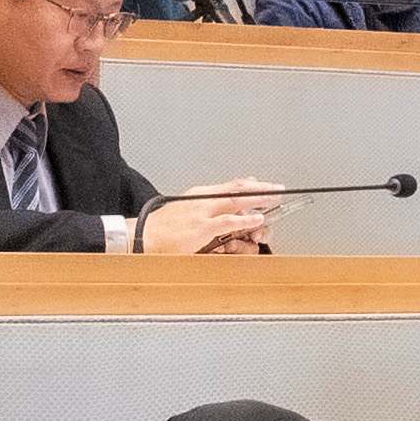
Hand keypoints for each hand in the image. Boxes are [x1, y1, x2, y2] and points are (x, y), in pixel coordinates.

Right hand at [144, 183, 282, 256]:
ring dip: (257, 200)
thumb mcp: (184, 214)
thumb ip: (203, 210)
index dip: (250, 185)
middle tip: (278, 189)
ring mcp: (202, 212)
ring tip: (274, 199)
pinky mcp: (201, 227)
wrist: (141, 235)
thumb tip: (219, 210)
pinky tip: (257, 219)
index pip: (229, 186)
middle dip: (260, 189)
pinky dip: (245, 219)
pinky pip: (228, 221)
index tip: (264, 185)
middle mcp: (202, 200)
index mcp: (198, 196)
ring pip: (235, 201)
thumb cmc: (160, 229)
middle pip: (236, 189)